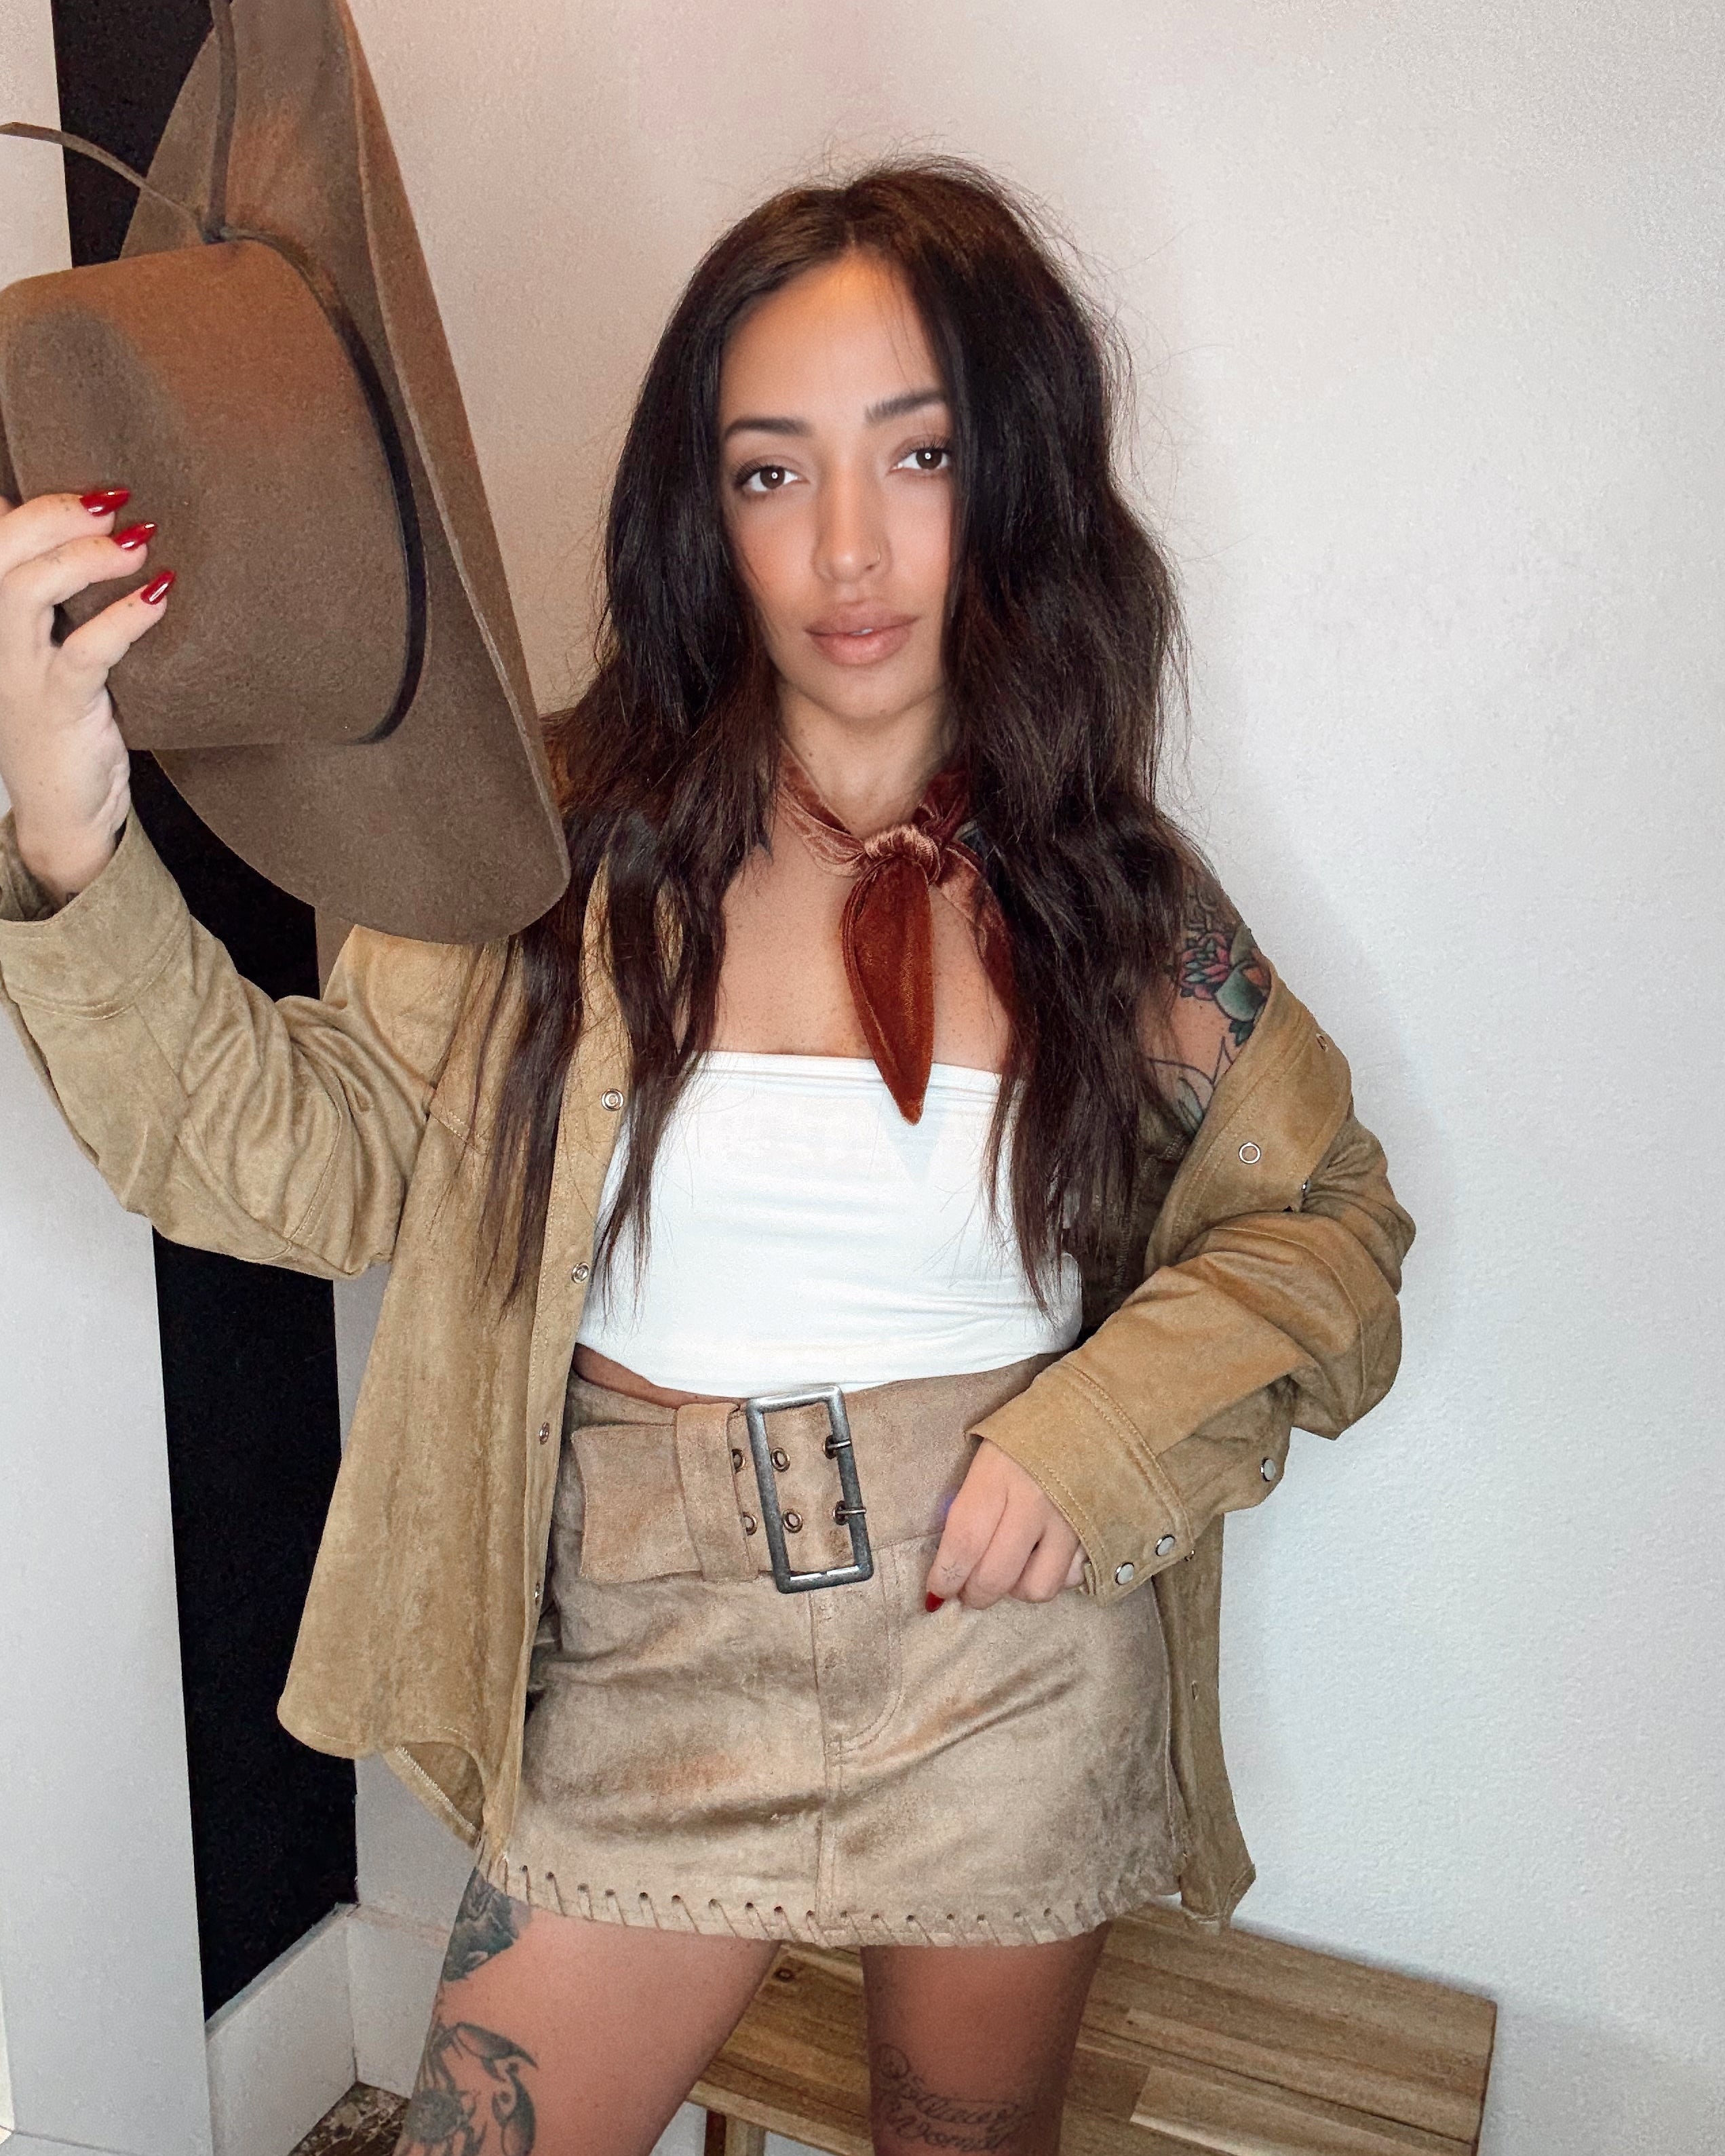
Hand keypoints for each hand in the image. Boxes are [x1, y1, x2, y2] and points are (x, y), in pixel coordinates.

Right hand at [0, 488, 170, 902]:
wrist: (65, 810)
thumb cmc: (67, 719)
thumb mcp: (51, 651)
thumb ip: (55, 597)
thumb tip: (85, 531)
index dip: (40, 503)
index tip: (101, 489)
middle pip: (3, 550)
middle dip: (57, 515)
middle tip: (117, 504)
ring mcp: (22, 671)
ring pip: (29, 589)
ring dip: (85, 558)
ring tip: (141, 545)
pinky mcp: (61, 706)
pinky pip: (86, 650)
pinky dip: (125, 617)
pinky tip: (160, 596)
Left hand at [924, 1438, 1085, 1609]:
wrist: (1095, 1411)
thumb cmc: (1031, 1430)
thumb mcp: (989, 1452)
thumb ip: (972, 1500)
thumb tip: (952, 1556)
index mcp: (997, 1474)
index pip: (964, 1541)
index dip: (946, 1576)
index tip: (937, 1591)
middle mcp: (1033, 1502)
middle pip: (996, 1575)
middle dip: (974, 1594)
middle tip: (968, 1589)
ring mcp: (1069, 1521)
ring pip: (1036, 1588)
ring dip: (1016, 1589)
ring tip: (1010, 1570)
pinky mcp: (1097, 1532)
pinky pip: (1071, 1578)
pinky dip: (1054, 1577)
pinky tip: (1045, 1557)